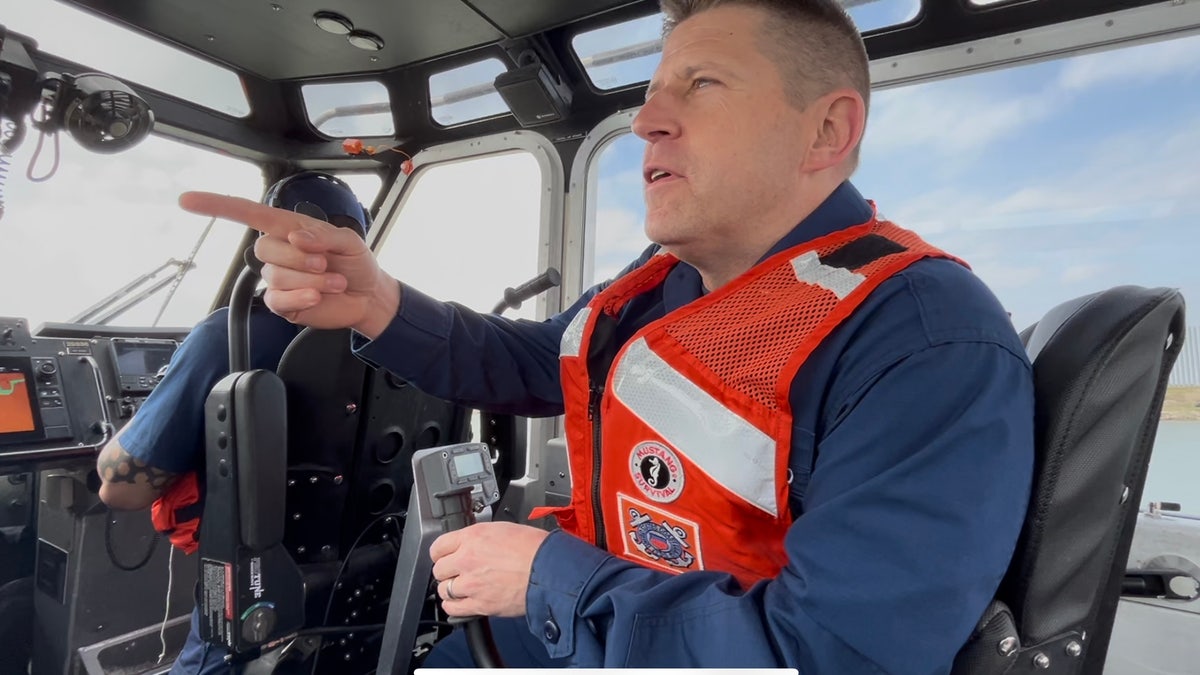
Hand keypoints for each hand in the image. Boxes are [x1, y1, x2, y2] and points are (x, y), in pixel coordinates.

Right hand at [178, 192, 398, 337]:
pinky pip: (278, 298)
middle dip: (300, 257)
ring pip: (276, 275)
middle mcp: (278, 251)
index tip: (188, 200)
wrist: (368, 296)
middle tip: (327, 263)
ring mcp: (278, 278)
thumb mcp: (349, 241)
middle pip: (264, 248)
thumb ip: (324, 235)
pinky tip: (317, 296)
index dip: (218, 206)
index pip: (248, 213)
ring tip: (333, 281)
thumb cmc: (356, 263)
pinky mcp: (282, 302)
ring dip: (311, 278)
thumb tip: (295, 237)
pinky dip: (301, 296)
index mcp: (289, 228)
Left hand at [430, 522, 549, 617]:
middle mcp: (467, 559)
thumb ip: (481, 538)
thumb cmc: (535, 548)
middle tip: (458, 572)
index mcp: (473, 537)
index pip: (438, 546)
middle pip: (439, 569)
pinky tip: (462, 602)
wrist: (549, 570)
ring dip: (451, 589)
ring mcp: (471, 583)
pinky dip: (454, 607)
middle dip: (447, 571)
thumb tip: (473, 544)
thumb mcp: (503, 529)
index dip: (441, 552)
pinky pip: (453, 608)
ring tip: (463, 588)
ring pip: (443, 590)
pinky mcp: (479, 604)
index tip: (445, 556)